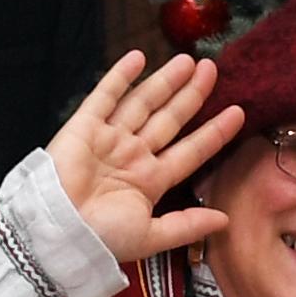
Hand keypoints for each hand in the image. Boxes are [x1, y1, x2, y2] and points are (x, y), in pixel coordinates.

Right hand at [49, 51, 250, 264]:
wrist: (58, 231)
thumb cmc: (102, 238)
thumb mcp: (152, 235)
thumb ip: (187, 226)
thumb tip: (225, 220)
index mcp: (151, 181)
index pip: (191, 151)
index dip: (214, 132)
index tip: (238, 112)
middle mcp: (133, 155)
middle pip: (170, 119)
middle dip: (192, 94)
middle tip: (212, 69)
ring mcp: (110, 138)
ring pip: (144, 103)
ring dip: (165, 81)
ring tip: (188, 61)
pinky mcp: (84, 126)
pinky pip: (106, 96)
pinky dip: (121, 76)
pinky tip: (139, 58)